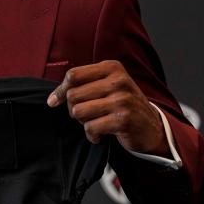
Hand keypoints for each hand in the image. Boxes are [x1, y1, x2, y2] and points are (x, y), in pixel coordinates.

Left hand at [46, 60, 168, 156]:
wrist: (151, 127)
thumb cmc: (121, 105)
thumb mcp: (105, 87)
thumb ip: (80, 86)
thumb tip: (52, 100)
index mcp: (112, 68)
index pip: (72, 75)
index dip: (60, 90)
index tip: (56, 101)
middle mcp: (118, 81)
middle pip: (73, 95)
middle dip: (74, 109)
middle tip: (88, 115)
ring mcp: (122, 100)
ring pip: (79, 112)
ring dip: (83, 122)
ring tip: (97, 122)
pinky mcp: (123, 120)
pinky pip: (90, 128)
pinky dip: (92, 135)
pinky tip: (102, 135)